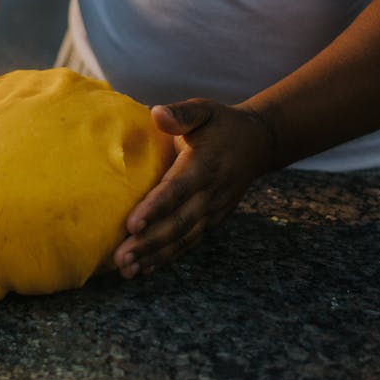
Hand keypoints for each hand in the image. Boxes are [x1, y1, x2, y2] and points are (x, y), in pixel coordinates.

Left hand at [112, 97, 274, 277]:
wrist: (258, 143)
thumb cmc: (221, 124)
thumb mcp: (204, 109)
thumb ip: (181, 113)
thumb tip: (157, 114)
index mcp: (204, 165)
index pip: (177, 190)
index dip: (155, 208)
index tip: (132, 225)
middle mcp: (210, 194)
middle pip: (177, 223)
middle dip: (148, 243)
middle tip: (121, 258)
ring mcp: (213, 211)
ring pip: (183, 239)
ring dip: (155, 256)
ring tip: (127, 270)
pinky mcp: (213, 220)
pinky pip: (189, 242)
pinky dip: (168, 258)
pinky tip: (145, 269)